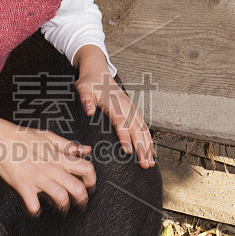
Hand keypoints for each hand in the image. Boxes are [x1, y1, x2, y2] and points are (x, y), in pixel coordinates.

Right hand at [0, 123, 95, 215]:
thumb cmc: (22, 138)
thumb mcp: (48, 136)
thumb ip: (68, 145)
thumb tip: (86, 149)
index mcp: (59, 157)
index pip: (86, 168)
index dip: (91, 179)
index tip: (89, 185)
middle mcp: (52, 169)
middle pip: (77, 188)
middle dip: (82, 199)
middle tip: (80, 203)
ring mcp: (38, 179)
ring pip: (60, 198)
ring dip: (63, 207)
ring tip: (60, 208)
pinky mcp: (24, 186)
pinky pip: (34, 205)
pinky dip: (36, 212)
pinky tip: (36, 211)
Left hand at [73, 46, 154, 167]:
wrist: (98, 71)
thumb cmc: (89, 82)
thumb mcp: (83, 87)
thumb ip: (85, 98)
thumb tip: (89, 110)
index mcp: (114, 103)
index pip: (121, 122)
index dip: (125, 136)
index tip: (128, 151)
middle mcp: (126, 106)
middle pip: (136, 129)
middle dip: (142, 147)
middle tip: (145, 164)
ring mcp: (132, 108)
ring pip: (143, 129)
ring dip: (148, 146)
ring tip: (150, 163)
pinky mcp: (133, 111)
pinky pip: (143, 127)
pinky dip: (148, 139)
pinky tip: (151, 152)